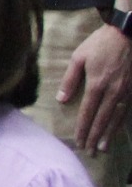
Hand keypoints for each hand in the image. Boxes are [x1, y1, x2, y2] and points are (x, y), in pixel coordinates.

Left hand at [63, 21, 131, 151]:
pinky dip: (120, 123)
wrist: (128, 34)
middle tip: (89, 152)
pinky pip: (126, 111)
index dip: (82, 128)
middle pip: (102, 119)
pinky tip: (116, 131)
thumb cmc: (100, 44)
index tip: (78, 141)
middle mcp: (113, 91)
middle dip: (94, 136)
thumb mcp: (80, 57)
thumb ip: (70, 79)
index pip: (87, 112)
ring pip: (116, 118)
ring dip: (109, 134)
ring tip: (102, 148)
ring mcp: (125, 91)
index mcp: (97, 84)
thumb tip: (61, 100)